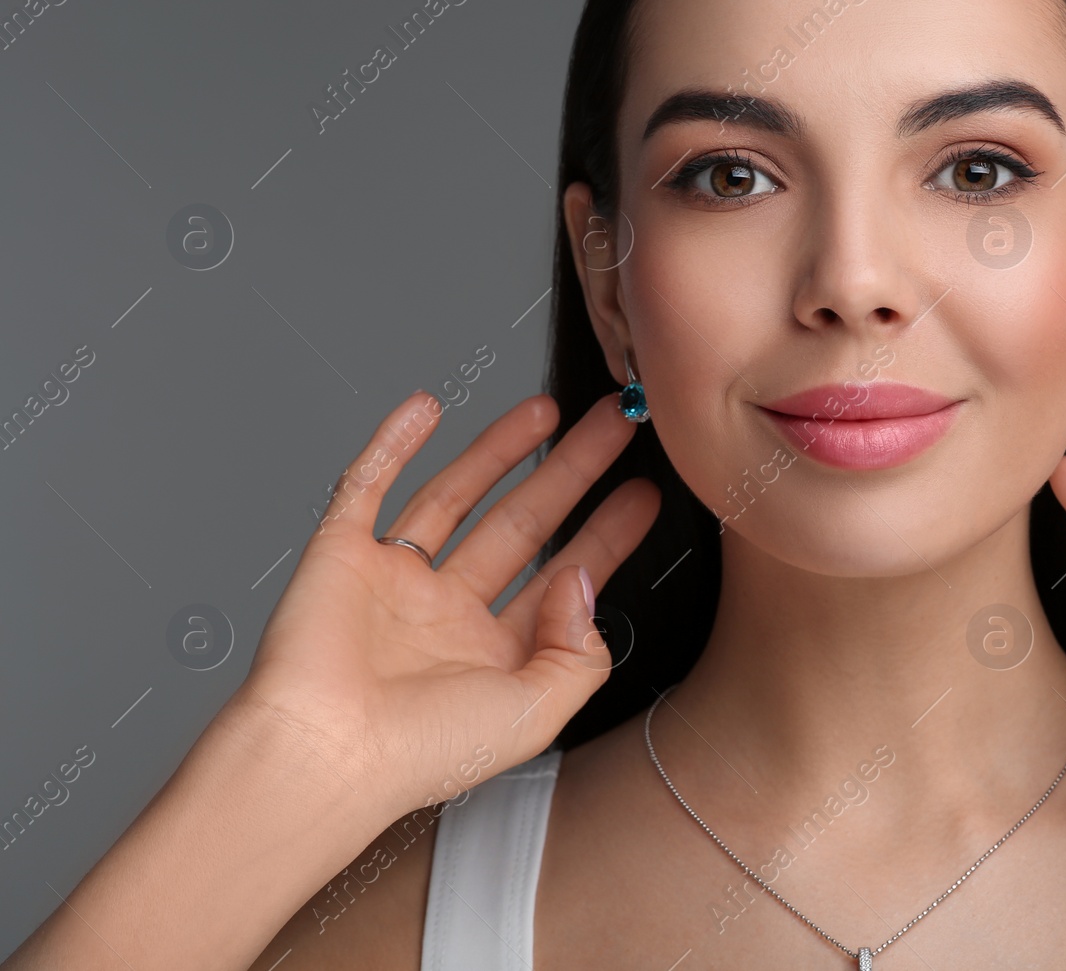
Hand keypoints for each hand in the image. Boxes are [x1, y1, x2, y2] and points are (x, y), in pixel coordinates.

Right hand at [232, 389, 658, 824]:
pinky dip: (393, 443)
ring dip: (500, 449)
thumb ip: (580, 651)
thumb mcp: (538, 713)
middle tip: (614, 427)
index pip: (563, 577)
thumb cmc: (420, 753)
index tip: (643, 492)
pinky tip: (427, 408)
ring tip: (547, 408)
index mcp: (493, 656)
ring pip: (456, 496)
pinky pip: (368, 484)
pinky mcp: (340, 555)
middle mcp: (446, 615)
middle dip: (570, 472)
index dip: (606, 534)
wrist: (324, 756)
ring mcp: (393, 581)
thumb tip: (581, 580)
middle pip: (522, 524)